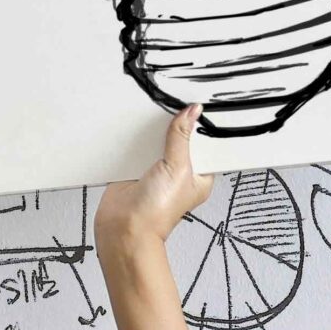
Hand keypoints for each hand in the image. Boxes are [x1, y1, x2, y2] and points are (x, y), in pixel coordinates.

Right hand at [94, 104, 213, 254]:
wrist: (124, 227)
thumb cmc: (158, 211)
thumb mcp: (178, 167)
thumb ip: (182, 138)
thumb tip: (192, 113)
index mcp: (200, 176)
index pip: (207, 145)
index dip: (204, 127)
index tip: (201, 105)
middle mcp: (179, 172)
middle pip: (181, 139)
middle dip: (177, 124)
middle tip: (176, 102)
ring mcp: (156, 169)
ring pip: (158, 141)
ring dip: (154, 131)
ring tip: (155, 110)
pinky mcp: (136, 167)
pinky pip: (137, 146)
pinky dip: (135, 138)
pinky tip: (135, 126)